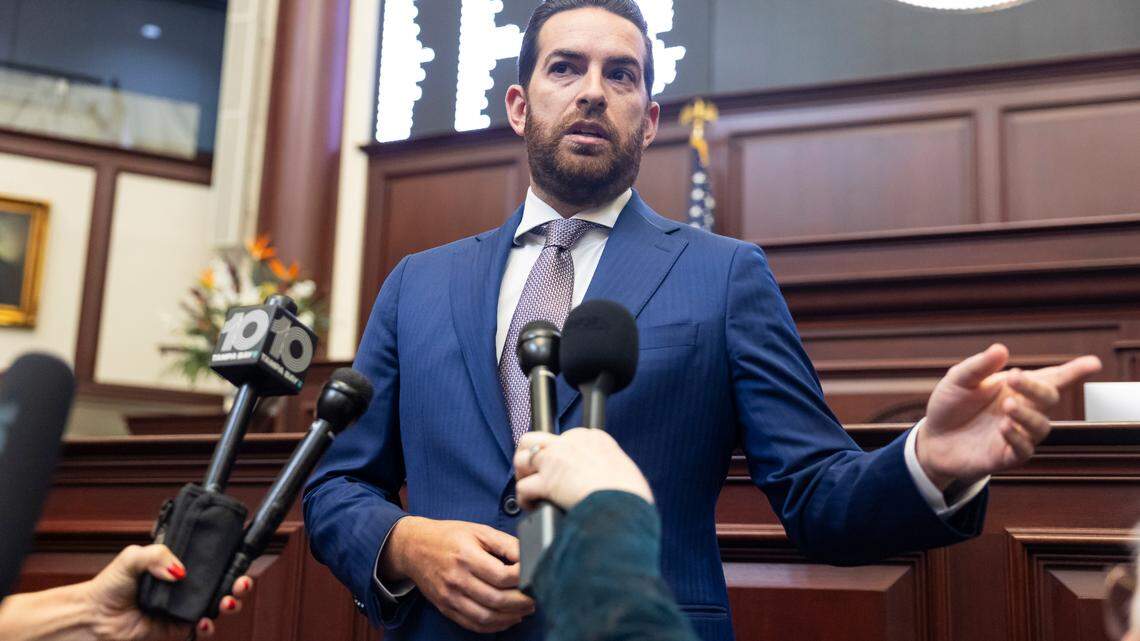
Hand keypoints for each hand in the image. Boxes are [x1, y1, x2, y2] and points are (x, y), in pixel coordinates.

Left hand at [84, 544, 252, 639]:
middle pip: (224, 584)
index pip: (213, 561)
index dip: (230, 560)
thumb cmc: (109, 586)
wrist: (92, 617)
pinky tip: (204, 620)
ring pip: (219, 607)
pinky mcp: (178, 629)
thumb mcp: (133, 557)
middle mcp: (186, 587)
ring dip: (231, 603)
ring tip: (227, 601)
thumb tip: (180, 571)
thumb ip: (159, 555)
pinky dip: (208, 626)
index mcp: (179, 566)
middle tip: (241, 582)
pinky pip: (202, 629)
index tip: (241, 557)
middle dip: (240, 583)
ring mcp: (184, 608)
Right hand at [382, 517, 533, 632]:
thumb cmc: (450, 536)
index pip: (502, 576)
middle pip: (497, 599)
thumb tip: (531, 555)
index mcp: (466, 556)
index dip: (524, 578)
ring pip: (486, 617)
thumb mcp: (479, 530)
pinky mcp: (446, 608)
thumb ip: (506, 543)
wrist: (414, 547)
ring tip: (526, 609)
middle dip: (523, 601)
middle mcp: (457, 579)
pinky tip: (508, 618)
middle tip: (536, 596)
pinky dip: (494, 626)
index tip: (535, 575)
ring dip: (511, 617)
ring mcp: (450, 597)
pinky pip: (473, 624)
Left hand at [514, 428, 653, 510]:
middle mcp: (570, 442)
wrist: (625, 505)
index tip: (559, 469)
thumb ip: (607, 467)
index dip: (557, 454)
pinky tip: (532, 506)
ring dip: (522, 475)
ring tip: (530, 489)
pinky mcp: (546, 481)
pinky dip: (524, 499)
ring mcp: (555, 460)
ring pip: (522, 459)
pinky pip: (523, 487)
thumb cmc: (630, 494)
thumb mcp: (623, 468)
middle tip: (534, 473)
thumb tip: (602, 480)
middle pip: (534, 439)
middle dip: (530, 456)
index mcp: (592, 437)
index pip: (564, 438)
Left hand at [917, 344, 1101, 488]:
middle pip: (1049, 398)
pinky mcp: (1007, 456)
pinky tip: (1003, 427)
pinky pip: (1023, 450)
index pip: (1052, 378)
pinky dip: (1017, 437)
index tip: (1093, 363)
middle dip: (1036, 387)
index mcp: (1017, 388)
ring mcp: (1018, 434)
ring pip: (1041, 427)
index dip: (1074, 371)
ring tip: (1007, 406)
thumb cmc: (951, 406)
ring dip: (1027, 414)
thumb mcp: (959, 380)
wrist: (932, 439)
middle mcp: (1024, 410)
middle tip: (1013, 377)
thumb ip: (978, 366)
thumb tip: (1001, 348)